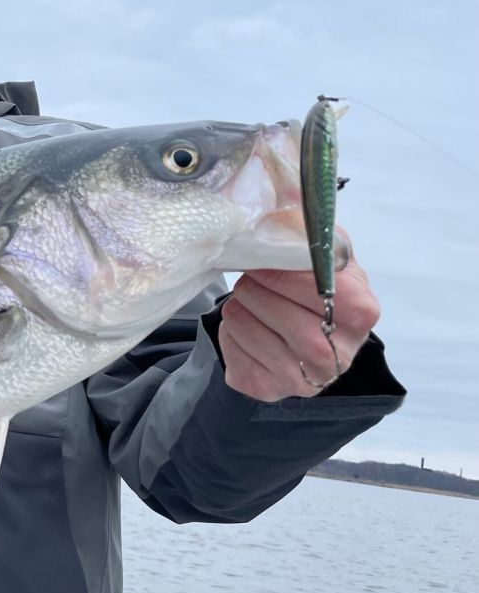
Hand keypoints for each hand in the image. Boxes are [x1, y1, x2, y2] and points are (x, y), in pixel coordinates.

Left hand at [218, 244, 379, 401]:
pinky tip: (246, 327)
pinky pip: (233, 355)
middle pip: (285, 318)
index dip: (284, 275)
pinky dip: (229, 334)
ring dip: (238, 308)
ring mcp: (306, 380)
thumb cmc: (312, 284)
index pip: (321, 291)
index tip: (264, 263)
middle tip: (250, 279)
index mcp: (362, 312)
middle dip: (255, 290)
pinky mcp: (269, 390)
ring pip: (249, 331)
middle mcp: (339, 355)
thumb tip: (279, 202)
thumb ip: (308, 229)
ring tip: (248, 301)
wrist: (303, 327)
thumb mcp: (321, 251)